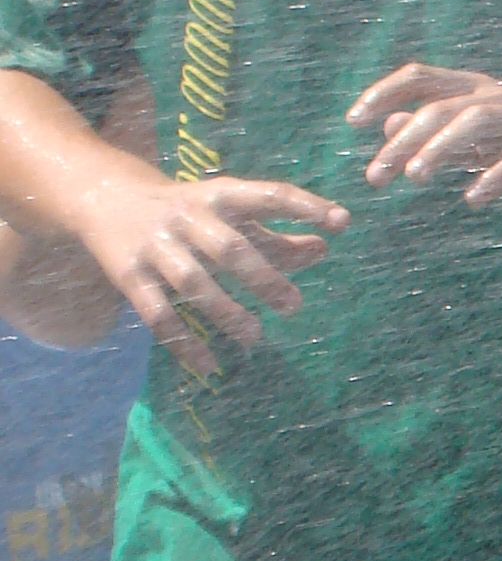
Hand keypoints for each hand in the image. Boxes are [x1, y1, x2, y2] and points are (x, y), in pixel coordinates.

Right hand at [72, 165, 345, 378]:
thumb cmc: (187, 211)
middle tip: (293, 305)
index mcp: (220, 196)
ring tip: (254, 336)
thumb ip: (277, 235)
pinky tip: (208, 365)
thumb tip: (324, 248)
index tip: (341, 221)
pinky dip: (183, 342)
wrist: (101, 195)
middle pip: (230, 247)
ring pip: (193, 281)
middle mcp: (188, 217)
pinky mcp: (130, 275)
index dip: (305, 206)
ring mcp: (156, 246)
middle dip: (263, 276)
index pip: (268, 195)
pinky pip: (157, 314)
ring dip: (225, 311)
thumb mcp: (229, 215)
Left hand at [347, 65, 501, 208]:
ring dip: (440, 147)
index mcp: (479, 91)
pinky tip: (473, 200)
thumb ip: (441, 138)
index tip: (353, 124)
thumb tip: (391, 126)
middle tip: (374, 177)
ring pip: (476, 120)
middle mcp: (501, 96)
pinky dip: (495, 176)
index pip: (421, 77)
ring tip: (414, 179)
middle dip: (402, 140)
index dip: (383, 94)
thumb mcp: (486, 148)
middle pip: (440, 104)